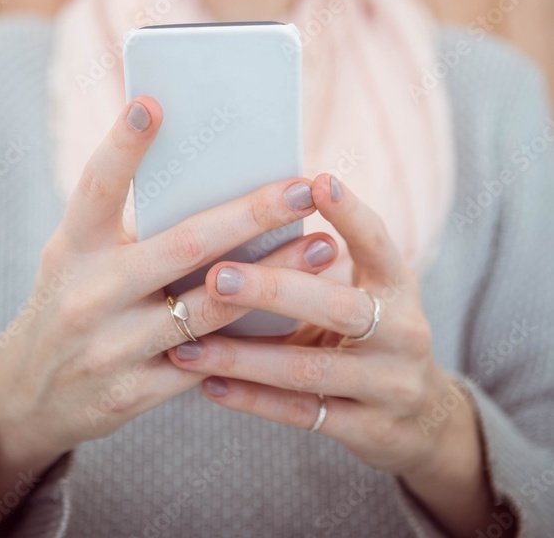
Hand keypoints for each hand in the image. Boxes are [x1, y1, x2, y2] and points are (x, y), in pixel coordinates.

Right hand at [0, 99, 337, 519]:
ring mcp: (111, 347)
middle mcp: (89, 293)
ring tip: (322, 247)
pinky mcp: (133, 393)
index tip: (153, 103)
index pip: (98, 186)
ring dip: (273, 276)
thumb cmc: (74, 297)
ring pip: (209, 306)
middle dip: (249, 215)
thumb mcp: (80, 254)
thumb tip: (214, 176)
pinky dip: (255, 334)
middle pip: (182, 245)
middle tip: (300, 187)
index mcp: (72, 245)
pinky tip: (297, 312)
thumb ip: (131, 224)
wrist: (31, 394)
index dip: (123, 145)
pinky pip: (210, 361)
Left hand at [167, 173, 506, 537]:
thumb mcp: (366, 290)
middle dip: (274, 289)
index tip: (317, 181)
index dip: (351, 213)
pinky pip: (302, 414)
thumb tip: (242, 214)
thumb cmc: (372, 330)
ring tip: (188, 345)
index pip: (378, 242)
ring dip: (243, 357)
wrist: (423, 417)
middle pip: (338, 307)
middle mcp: (404, 331)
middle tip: (217, 275)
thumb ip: (321, 263)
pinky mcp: (371, 430)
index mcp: (399, 283)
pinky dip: (252, 400)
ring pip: (309, 369)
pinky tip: (209, 384)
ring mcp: (390, 385)